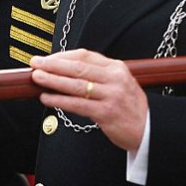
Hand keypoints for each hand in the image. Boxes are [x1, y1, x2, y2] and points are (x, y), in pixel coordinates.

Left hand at [30, 49, 147, 151]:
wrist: (149, 129)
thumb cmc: (130, 107)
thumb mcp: (119, 84)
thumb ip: (98, 76)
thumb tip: (65, 73)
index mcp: (117, 68)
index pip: (85, 55)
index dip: (63, 56)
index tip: (47, 58)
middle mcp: (115, 78)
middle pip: (78, 67)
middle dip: (53, 65)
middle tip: (36, 63)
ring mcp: (111, 95)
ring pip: (76, 85)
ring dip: (53, 80)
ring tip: (37, 78)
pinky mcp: (106, 113)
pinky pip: (78, 104)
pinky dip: (60, 100)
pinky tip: (47, 98)